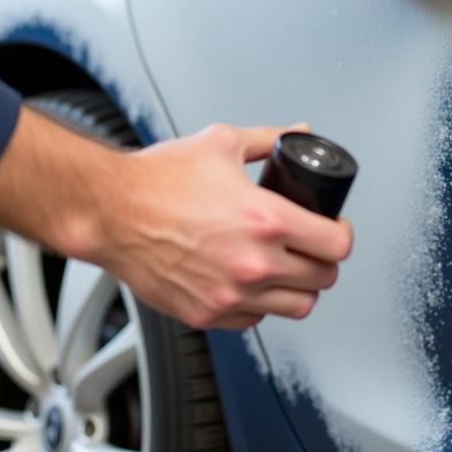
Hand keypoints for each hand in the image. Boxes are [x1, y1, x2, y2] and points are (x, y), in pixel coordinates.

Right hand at [0, 108, 351, 332]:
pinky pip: (255, 320)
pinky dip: (261, 304)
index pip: (336, 246)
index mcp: (266, 220)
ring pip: (297, 307)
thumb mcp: (223, 142)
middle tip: (314, 246)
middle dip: (325, 260)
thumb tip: (299, 131)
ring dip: (300, 287)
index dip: (342, 234)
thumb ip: (270, 138)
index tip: (334, 227)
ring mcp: (231, 294)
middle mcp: (253, 263)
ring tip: (289, 266)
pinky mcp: (207, 314)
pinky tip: (252, 280)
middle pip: (324, 279)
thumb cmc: (158, 179)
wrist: (109, 211)